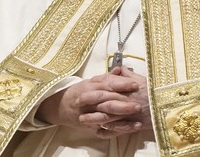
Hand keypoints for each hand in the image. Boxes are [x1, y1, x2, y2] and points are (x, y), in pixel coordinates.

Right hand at [35, 67, 149, 137]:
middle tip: (138, 104)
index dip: (121, 84)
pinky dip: (118, 130)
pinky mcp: (91, 125)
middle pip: (107, 100)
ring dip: (122, 118)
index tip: (135, 84)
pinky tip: (130, 129)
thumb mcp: (92, 81)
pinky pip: (106, 129)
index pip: (108, 83)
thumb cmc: (80, 92)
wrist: (61, 106)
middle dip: (123, 103)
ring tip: (137, 119)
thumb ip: (107, 77)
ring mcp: (90, 114)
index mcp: (92, 85)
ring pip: (106, 116)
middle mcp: (90, 99)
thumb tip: (120, 69)